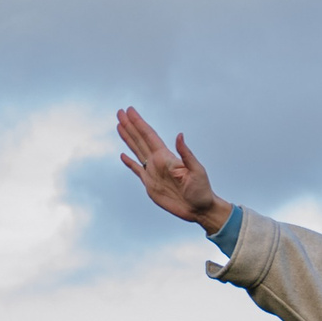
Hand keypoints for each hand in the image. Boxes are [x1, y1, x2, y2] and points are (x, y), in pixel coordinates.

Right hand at [117, 107, 233, 233]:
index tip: (130, 111)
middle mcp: (158, 162)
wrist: (199, 209)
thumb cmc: (201, 190)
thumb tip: (179, 135)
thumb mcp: (197, 170)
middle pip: (140, 140)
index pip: (149, 136)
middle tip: (120, 112)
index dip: (139, 123)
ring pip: (137, 151)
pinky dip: (129, 163)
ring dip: (128, 139)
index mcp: (167, 157)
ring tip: (119, 126)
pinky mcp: (150, 184)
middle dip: (130, 126)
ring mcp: (153, 172)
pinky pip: (137, 170)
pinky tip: (123, 155)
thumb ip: (186, 154)